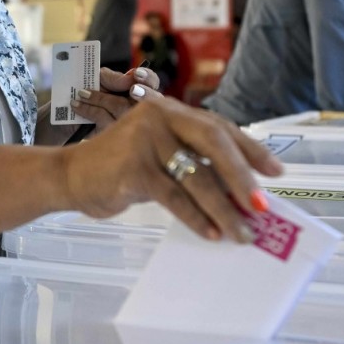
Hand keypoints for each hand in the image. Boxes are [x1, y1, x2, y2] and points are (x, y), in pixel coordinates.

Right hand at [60, 96, 282, 242]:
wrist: (69, 176)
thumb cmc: (117, 170)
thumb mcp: (157, 157)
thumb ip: (190, 163)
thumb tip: (239, 194)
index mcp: (170, 110)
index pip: (220, 128)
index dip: (251, 150)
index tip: (275, 173)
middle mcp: (159, 117)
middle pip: (214, 144)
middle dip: (242, 178)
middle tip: (262, 206)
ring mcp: (145, 140)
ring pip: (196, 177)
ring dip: (223, 208)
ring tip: (241, 232)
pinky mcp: (133, 167)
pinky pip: (174, 196)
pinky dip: (195, 218)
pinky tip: (210, 233)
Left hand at [70, 66, 162, 133]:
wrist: (65, 115)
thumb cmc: (85, 92)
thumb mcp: (97, 79)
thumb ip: (112, 77)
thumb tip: (128, 80)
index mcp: (136, 89)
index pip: (151, 82)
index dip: (148, 78)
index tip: (138, 74)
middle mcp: (136, 107)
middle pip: (149, 100)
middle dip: (143, 93)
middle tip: (133, 90)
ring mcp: (126, 124)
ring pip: (122, 107)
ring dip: (100, 98)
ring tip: (82, 93)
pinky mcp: (112, 136)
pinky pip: (104, 119)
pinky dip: (89, 109)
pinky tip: (77, 105)